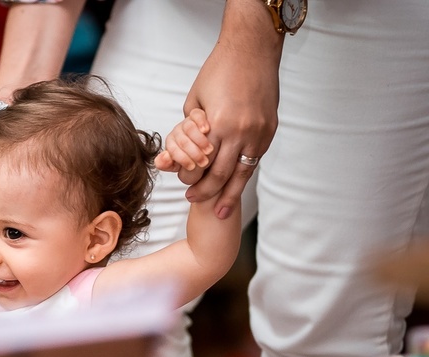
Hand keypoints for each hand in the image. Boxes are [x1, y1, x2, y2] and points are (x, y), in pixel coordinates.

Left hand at [155, 109, 212, 172]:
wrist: (203, 139)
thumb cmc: (192, 154)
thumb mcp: (181, 163)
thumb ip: (169, 164)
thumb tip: (159, 162)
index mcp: (171, 144)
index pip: (173, 151)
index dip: (183, 160)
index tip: (192, 167)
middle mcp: (177, 132)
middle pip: (182, 141)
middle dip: (193, 154)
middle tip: (203, 162)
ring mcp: (186, 122)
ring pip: (189, 128)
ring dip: (200, 141)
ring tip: (209, 150)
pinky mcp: (197, 114)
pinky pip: (196, 114)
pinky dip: (201, 122)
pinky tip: (206, 130)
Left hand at [175, 0, 281, 218]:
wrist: (252, 49)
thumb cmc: (218, 71)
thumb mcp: (194, 101)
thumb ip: (192, 128)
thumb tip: (188, 150)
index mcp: (218, 125)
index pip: (201, 165)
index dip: (190, 179)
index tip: (185, 187)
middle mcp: (241, 132)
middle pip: (221, 175)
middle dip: (206, 192)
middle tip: (194, 201)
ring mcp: (259, 132)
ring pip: (242, 173)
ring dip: (229, 194)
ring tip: (220, 210)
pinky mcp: (270, 129)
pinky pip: (255, 159)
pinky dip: (244, 175)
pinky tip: (237, 186)